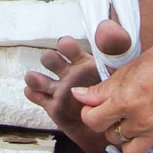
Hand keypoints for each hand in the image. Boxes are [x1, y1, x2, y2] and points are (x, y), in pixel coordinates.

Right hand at [25, 19, 131, 152]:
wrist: (114, 125)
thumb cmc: (118, 95)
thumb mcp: (120, 70)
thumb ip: (115, 47)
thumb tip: (105, 27)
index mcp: (82, 62)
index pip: (69, 48)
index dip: (66, 45)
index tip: (65, 44)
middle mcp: (67, 73)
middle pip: (50, 60)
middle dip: (50, 59)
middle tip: (53, 61)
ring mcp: (58, 90)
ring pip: (39, 78)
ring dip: (35, 77)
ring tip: (35, 79)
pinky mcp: (52, 106)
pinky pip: (37, 97)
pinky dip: (32, 93)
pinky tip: (32, 91)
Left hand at [70, 23, 152, 152]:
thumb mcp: (124, 73)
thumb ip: (100, 90)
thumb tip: (78, 96)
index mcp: (126, 101)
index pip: (94, 122)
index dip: (90, 115)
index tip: (94, 110)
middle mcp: (142, 120)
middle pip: (112, 138)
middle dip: (111, 126)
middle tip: (118, 112)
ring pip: (132, 150)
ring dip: (129, 139)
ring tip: (134, 121)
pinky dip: (149, 137)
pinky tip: (152, 120)